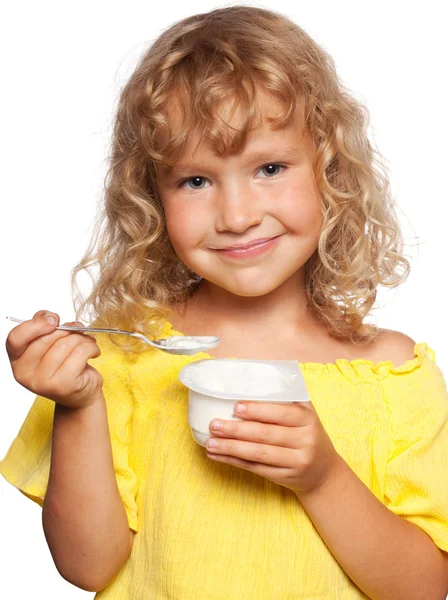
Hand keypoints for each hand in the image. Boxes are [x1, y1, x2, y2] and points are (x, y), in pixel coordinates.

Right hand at [6, 309, 102, 408]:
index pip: (16, 338)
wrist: (81, 394)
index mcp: (18, 360)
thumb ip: (45, 327)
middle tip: (78, 330)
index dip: (35, 324)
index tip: (53, 320)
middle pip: (46, 338)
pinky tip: (93, 352)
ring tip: (87, 343)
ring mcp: (43, 382)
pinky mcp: (63, 385)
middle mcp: (25, 374)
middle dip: (67, 330)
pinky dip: (91, 347)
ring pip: (65, 344)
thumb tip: (51, 318)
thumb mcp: (50, 344)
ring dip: (82, 338)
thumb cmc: (65, 365)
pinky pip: (80, 353)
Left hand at [206, 401, 341, 495]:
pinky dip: (234, 461)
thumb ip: (285, 400)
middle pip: (266, 434)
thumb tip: (248, 383)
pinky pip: (255, 468)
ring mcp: (295, 461)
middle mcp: (305, 441)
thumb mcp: (305, 415)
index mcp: (308, 419)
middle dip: (237, 430)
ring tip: (210, 442)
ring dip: (231, 447)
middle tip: (215, 424)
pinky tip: (217, 455)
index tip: (236, 407)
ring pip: (258, 454)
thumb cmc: (306, 434)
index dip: (258, 410)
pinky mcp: (284, 477)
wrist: (324, 472)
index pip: (282, 413)